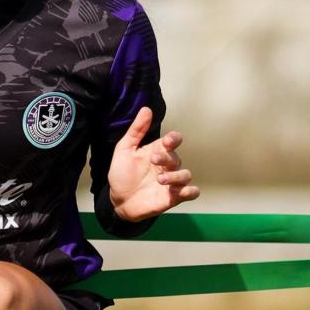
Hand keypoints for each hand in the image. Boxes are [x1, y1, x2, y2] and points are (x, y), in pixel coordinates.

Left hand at [107, 106, 199, 222]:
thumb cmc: (122, 174)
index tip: (167, 141)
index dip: (174, 139)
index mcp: (158, 151)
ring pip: (185, 175)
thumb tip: (146, 109)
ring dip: (176, 176)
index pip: (173, 141)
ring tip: (160, 179)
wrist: (117, 200)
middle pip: (176, 157)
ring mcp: (171, 182)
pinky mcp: (173, 197)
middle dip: (167, 158)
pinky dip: (191, 191)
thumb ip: (136, 130)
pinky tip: (184, 191)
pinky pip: (190, 193)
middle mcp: (167, 165)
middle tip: (153, 160)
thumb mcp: (124, 150)